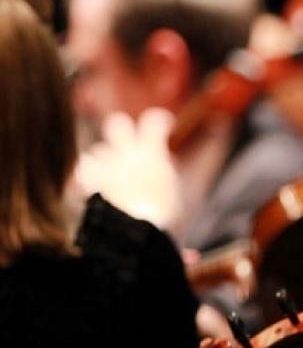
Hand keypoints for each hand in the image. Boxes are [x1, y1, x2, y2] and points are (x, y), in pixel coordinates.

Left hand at [73, 108, 181, 229]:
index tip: (166, 125)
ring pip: (98, 151)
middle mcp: (126, 153)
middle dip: (122, 129)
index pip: (154, 120)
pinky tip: (93, 183)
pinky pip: (83, 170)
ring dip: (104, 160)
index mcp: (150, 151)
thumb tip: (166, 163)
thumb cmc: (163, 211)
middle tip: (129, 141)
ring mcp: (106, 165)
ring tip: (112, 174)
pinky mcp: (92, 181)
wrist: (138, 227)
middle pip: (117, 124)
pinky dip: (87, 175)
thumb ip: (168, 171)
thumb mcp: (175, 190)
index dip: (160, 119)